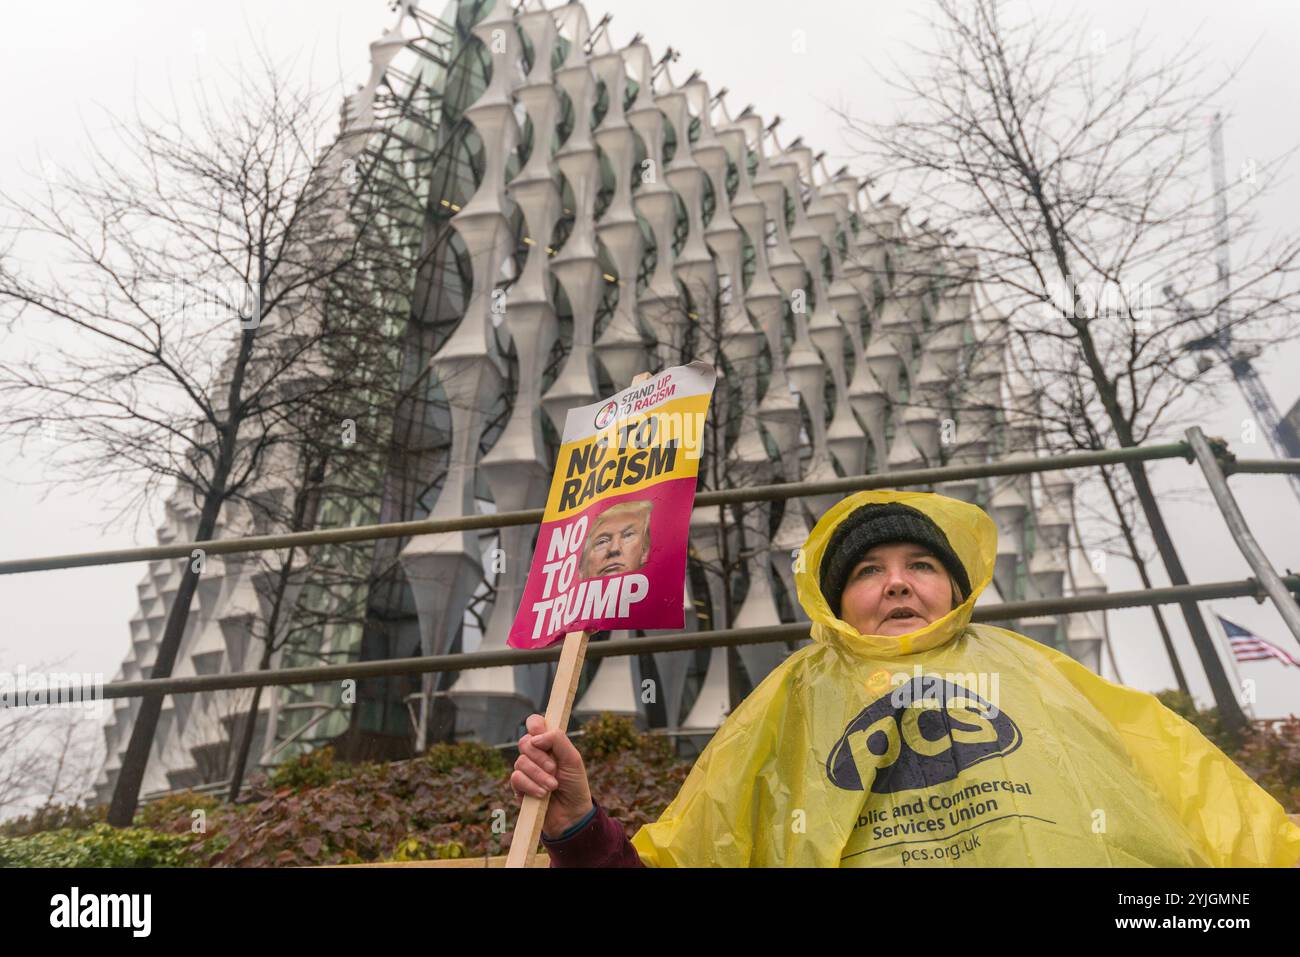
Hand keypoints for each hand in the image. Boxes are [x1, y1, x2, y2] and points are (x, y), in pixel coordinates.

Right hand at [511, 713, 593, 836]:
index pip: (534, 723)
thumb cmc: (575, 785)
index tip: (542, 737)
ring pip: (520, 762)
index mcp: (549, 743)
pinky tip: (543, 794)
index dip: (535, 726)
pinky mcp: (519, 787)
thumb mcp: (573, 759)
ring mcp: (526, 770)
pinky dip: (531, 786)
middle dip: (540, 757)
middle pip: (524, 742)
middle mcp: (535, 754)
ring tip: (553, 786)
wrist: (572, 814)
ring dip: (538, 775)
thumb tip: (536, 737)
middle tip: (554, 769)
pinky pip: (516, 778)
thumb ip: (558, 740)